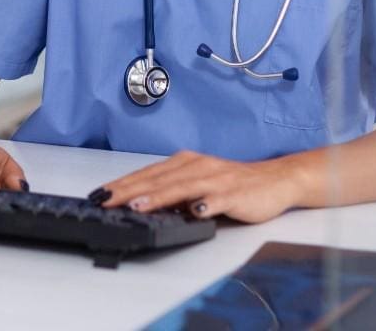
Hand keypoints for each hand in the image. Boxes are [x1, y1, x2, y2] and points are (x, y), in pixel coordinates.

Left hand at [89, 150, 306, 223]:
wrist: (275, 180)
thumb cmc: (233, 184)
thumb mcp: (197, 184)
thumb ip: (173, 193)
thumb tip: (142, 205)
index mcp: (185, 163)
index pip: (148, 174)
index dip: (123, 184)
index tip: (100, 194)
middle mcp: (197, 166)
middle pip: (158, 179)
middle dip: (130, 190)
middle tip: (106, 201)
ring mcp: (216, 179)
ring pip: (182, 187)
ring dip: (159, 197)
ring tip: (137, 206)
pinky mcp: (234, 194)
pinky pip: (217, 200)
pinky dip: (204, 205)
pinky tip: (194, 212)